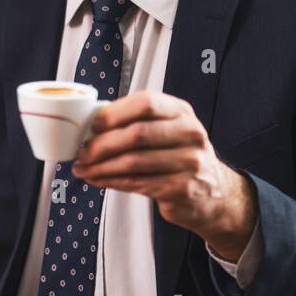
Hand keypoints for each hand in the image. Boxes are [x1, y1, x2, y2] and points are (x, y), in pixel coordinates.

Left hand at [69, 91, 257, 261]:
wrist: (214, 193)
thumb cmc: (179, 157)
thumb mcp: (168, 131)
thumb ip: (137, 123)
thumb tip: (91, 126)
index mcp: (181, 112)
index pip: (146, 103)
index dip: (114, 113)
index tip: (91, 125)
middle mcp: (190, 133)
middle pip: (137, 134)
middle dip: (101, 145)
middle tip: (81, 153)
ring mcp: (189, 162)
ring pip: (133, 162)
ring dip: (101, 167)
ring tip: (83, 169)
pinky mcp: (182, 188)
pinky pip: (138, 184)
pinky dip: (112, 182)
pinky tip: (99, 180)